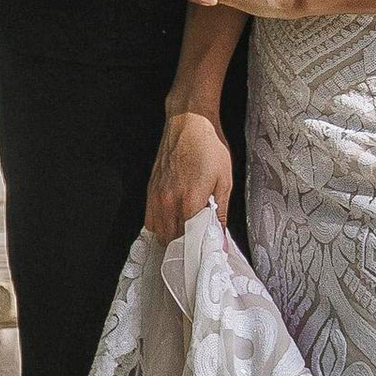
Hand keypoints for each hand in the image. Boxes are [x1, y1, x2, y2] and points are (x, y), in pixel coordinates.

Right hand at [145, 107, 231, 240]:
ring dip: (171, 238)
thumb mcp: (224, 181)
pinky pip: (150, 218)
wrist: (190, 120)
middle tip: (198, 248)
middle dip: (184, 248)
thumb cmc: (209, 146)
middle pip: (171, 241)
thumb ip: (220, 214)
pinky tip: (172, 222)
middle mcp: (169, 201)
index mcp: (190, 201)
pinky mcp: (150, 188)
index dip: (198, 252)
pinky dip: (160, 225)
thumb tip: (220, 240)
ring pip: (158, 231)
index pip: (190, 242)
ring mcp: (157, 195)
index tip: (207, 255)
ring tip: (186, 237)